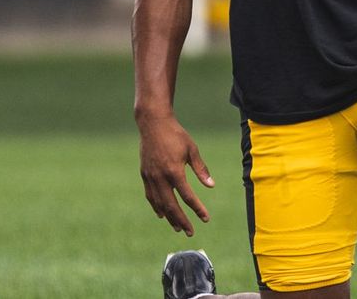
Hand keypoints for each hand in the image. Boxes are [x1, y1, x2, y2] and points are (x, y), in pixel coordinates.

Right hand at [138, 114, 213, 235]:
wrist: (153, 123)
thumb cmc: (175, 134)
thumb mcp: (192, 150)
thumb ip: (201, 169)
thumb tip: (211, 186)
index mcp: (174, 171)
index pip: (187, 196)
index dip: (197, 209)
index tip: (205, 218)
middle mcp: (161, 177)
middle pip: (172, 205)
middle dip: (181, 220)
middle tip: (190, 232)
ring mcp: (151, 177)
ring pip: (160, 203)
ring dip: (169, 217)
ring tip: (178, 228)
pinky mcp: (144, 174)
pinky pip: (150, 195)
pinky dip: (156, 206)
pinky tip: (162, 214)